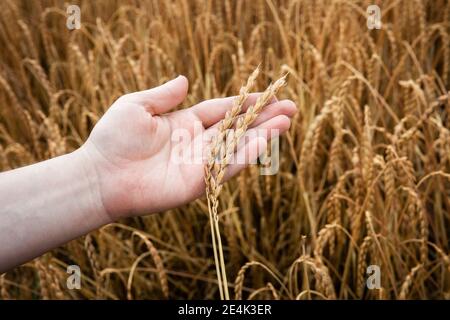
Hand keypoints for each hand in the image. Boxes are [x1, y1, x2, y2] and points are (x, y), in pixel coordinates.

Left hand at [79, 76, 295, 219]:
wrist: (99, 175)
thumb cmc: (113, 139)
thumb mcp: (137, 106)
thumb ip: (164, 95)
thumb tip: (185, 79)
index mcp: (184, 123)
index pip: (222, 110)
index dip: (245, 102)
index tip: (269, 93)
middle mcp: (196, 143)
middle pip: (237, 128)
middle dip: (263, 118)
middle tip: (291, 108)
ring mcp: (199, 163)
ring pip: (237, 147)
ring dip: (263, 135)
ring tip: (286, 122)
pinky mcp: (197, 183)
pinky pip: (225, 166)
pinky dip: (245, 155)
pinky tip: (264, 141)